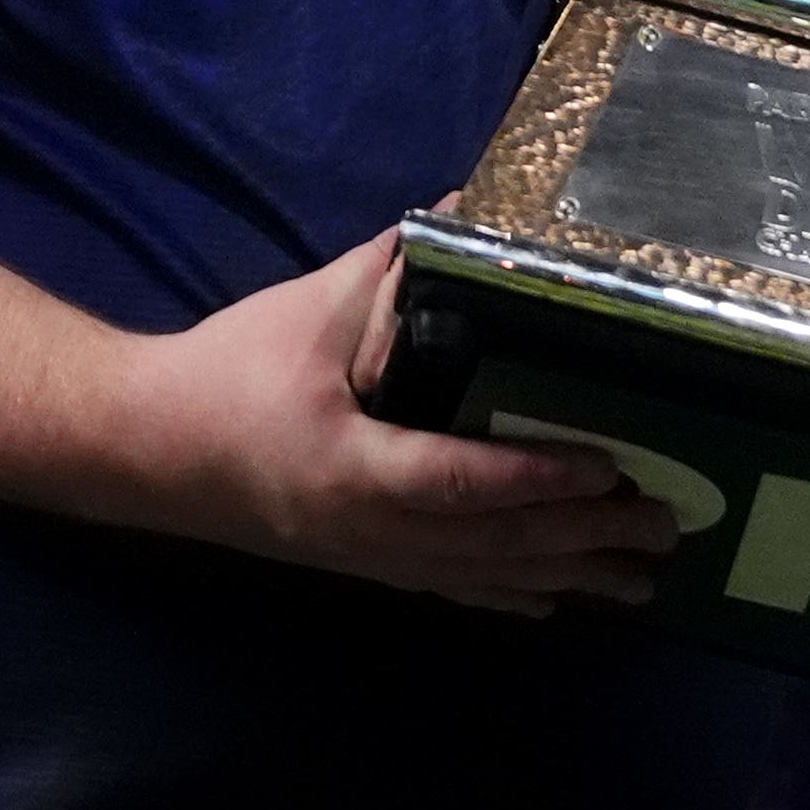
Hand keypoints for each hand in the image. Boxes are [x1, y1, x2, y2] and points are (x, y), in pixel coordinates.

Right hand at [109, 231, 677, 615]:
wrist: (146, 451)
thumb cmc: (226, 373)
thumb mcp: (305, 311)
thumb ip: (388, 267)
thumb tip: (466, 209)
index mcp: (355, 467)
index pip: (462, 482)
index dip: (537, 479)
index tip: (607, 468)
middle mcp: (371, 531)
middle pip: (493, 546)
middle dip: (583, 538)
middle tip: (663, 524)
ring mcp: (370, 559)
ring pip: (484, 577)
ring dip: (567, 576)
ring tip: (642, 577)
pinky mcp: (364, 565)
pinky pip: (451, 588)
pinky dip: (512, 594)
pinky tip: (559, 600)